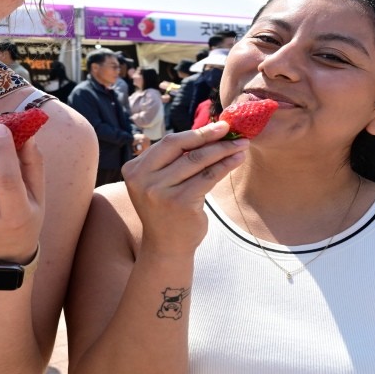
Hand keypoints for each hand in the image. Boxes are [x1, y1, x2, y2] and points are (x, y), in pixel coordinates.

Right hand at [121, 121, 247, 257]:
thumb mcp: (159, 183)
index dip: (194, 133)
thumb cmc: (167, 210)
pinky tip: (237, 159)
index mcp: (134, 169)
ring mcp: (160, 191)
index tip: (216, 127)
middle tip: (229, 129)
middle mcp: (143, 179)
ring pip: (197, 160)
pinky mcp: (180, 202)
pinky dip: (225, 165)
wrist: (166, 247)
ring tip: (240, 145)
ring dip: (222, 150)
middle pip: (181, 147)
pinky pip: (207, 176)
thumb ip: (171, 161)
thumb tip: (206, 131)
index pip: (168, 143)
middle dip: (208, 136)